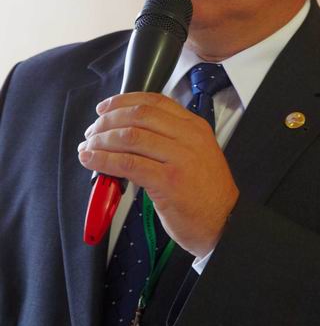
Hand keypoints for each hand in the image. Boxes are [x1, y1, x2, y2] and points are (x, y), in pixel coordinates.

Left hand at [78, 92, 238, 257]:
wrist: (224, 223)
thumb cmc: (206, 192)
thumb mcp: (196, 154)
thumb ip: (169, 139)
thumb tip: (127, 134)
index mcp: (194, 127)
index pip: (154, 102)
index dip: (124, 101)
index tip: (105, 108)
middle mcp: (189, 137)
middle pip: (139, 115)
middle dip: (108, 120)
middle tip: (92, 131)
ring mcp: (180, 158)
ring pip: (131, 137)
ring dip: (102, 140)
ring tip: (88, 147)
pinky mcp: (169, 182)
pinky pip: (129, 164)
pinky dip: (105, 160)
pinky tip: (92, 161)